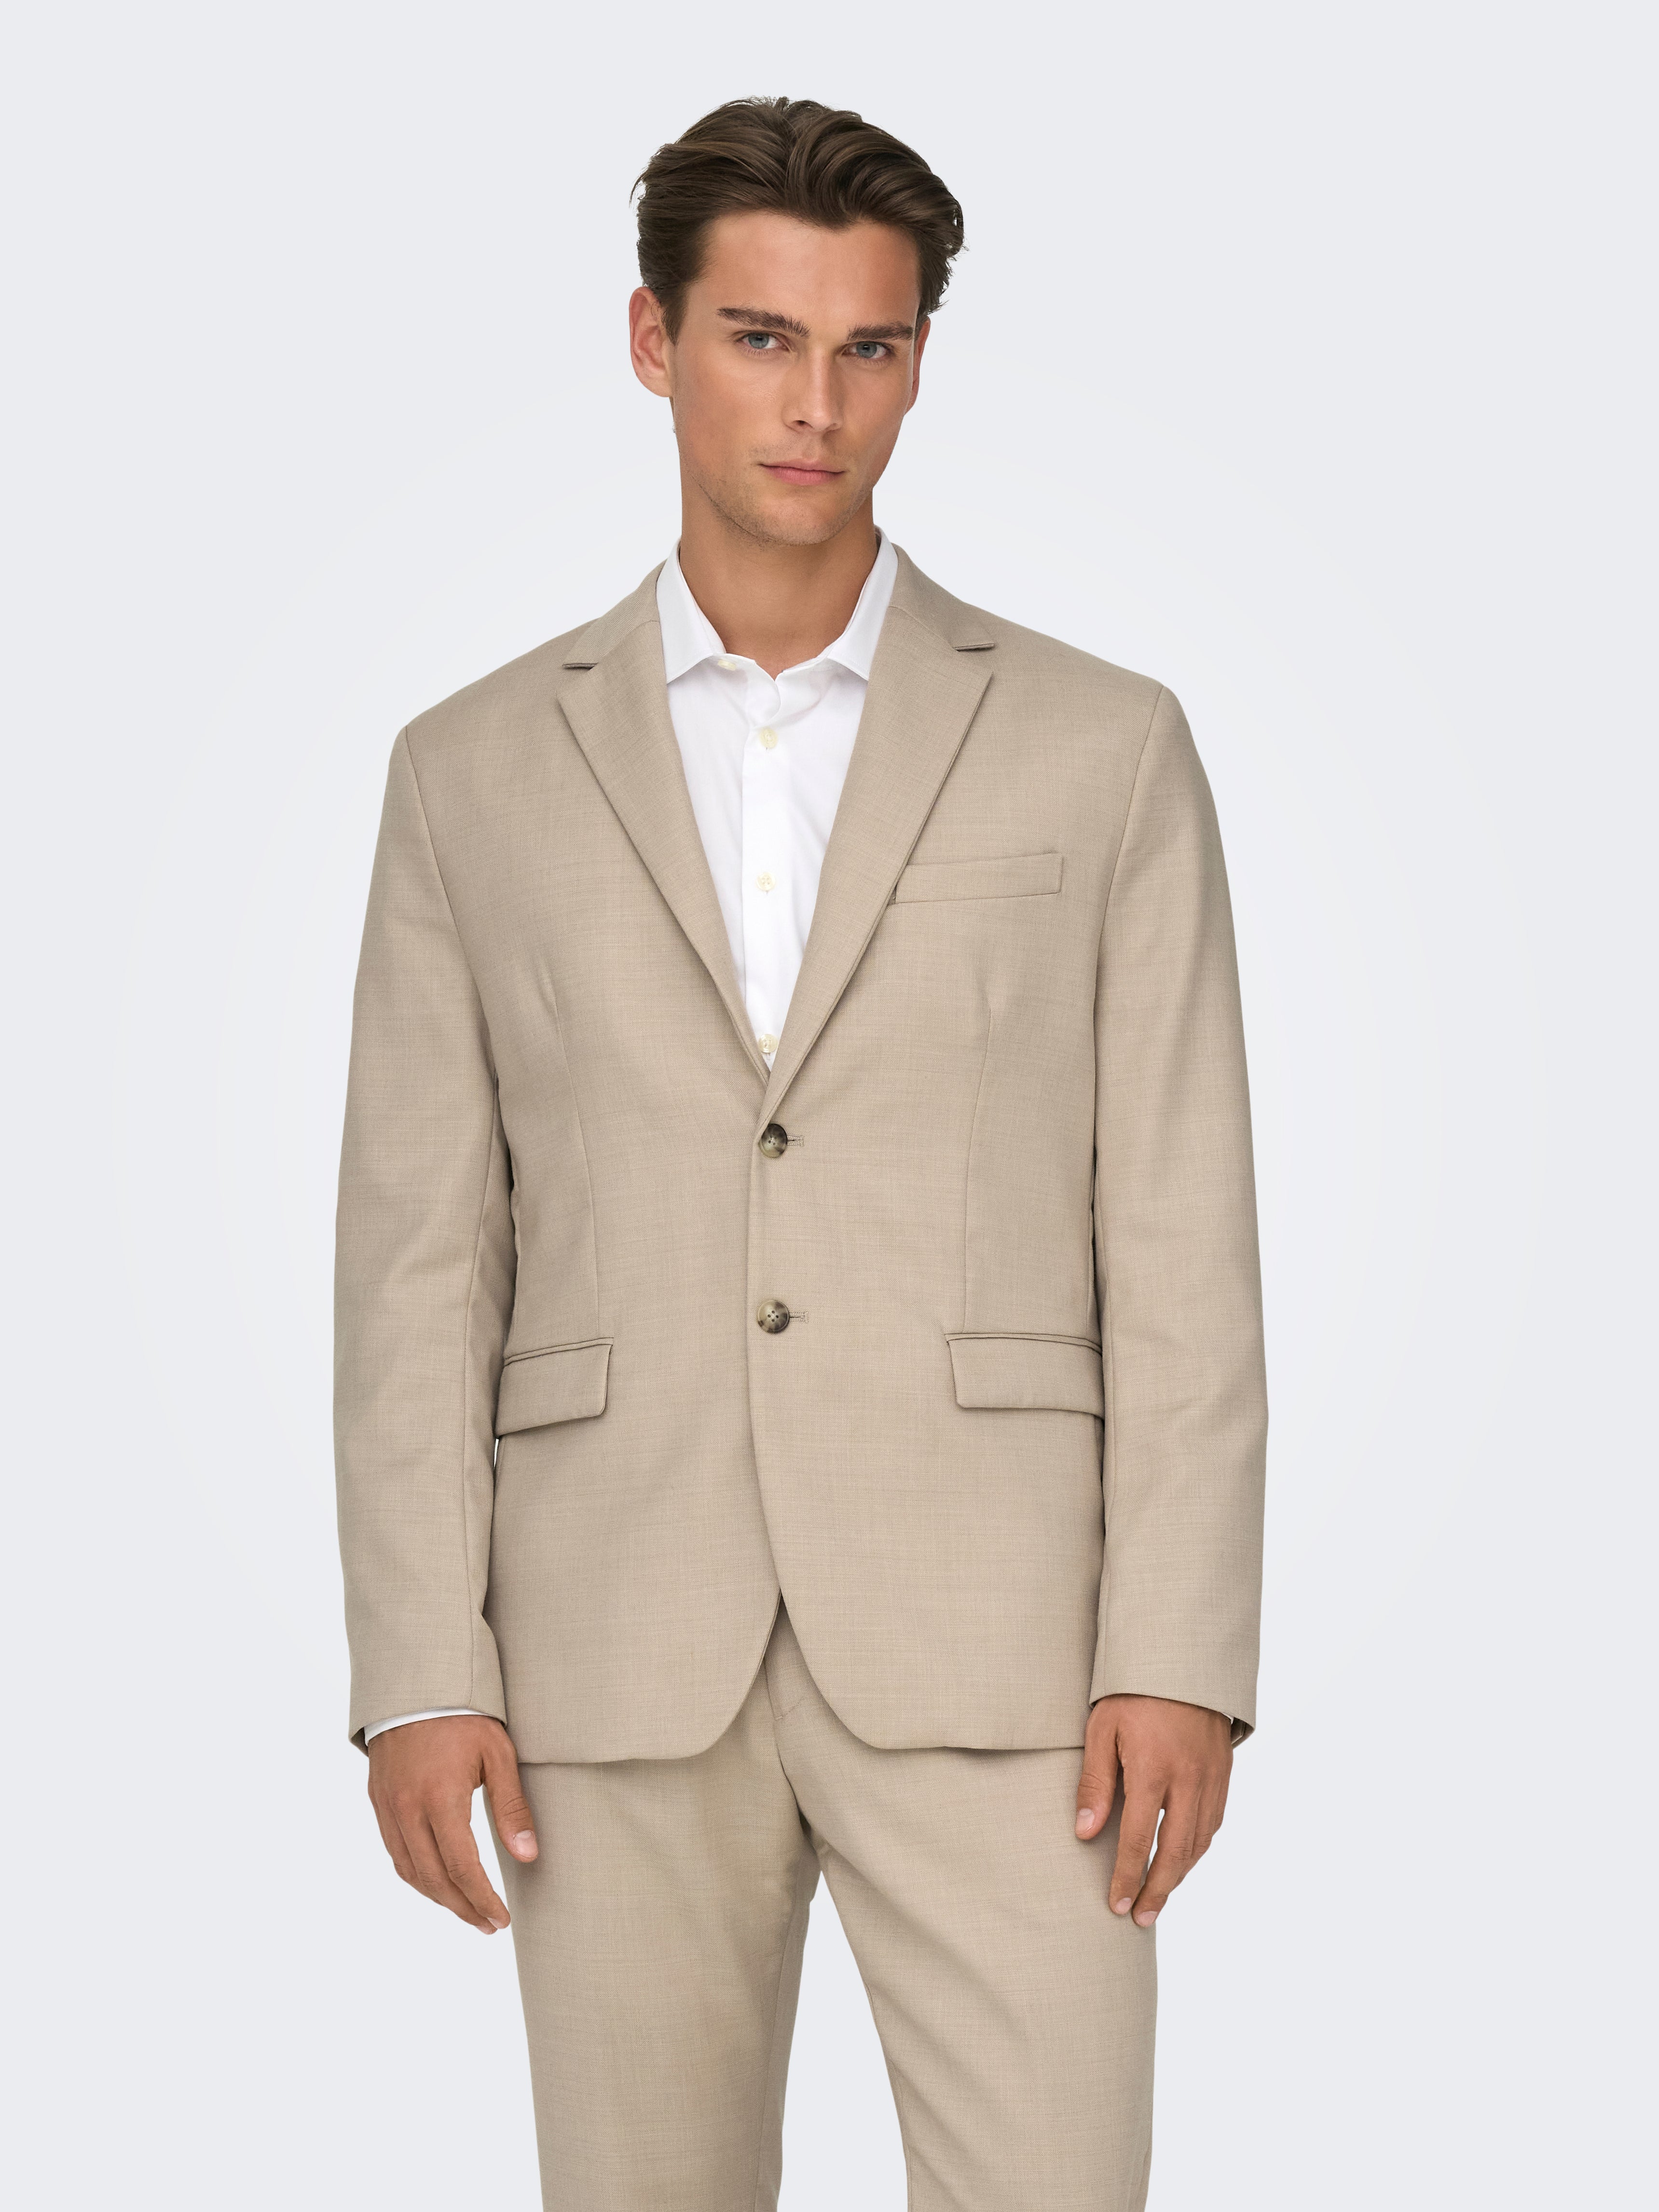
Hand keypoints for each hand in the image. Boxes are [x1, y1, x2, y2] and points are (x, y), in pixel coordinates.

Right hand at [367, 1715, 537, 1933]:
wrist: (416, 1681)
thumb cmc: (465, 1714)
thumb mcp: (498, 1754)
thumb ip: (511, 1807)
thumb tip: (528, 1855)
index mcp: (440, 1798)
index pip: (460, 1867)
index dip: (481, 1899)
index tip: (500, 1919)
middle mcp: (407, 1808)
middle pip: (432, 1878)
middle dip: (462, 1907)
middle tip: (488, 1924)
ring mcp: (387, 1805)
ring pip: (408, 1870)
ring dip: (437, 1897)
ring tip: (467, 1910)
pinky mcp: (377, 1799)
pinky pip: (394, 1850)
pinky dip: (415, 1874)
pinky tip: (436, 1880)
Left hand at [1074, 1694, 1231, 1925]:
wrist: (1180, 1656)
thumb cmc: (1132, 1690)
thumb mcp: (1101, 1728)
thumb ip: (1095, 1782)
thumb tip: (1086, 1833)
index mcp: (1154, 1770)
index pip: (1139, 1841)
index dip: (1128, 1877)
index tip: (1116, 1904)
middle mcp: (1188, 1780)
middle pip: (1176, 1852)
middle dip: (1158, 1890)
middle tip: (1140, 1918)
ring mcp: (1211, 1777)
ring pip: (1200, 1841)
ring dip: (1180, 1875)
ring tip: (1160, 1897)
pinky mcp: (1224, 1770)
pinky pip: (1215, 1820)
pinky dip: (1200, 1847)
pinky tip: (1185, 1858)